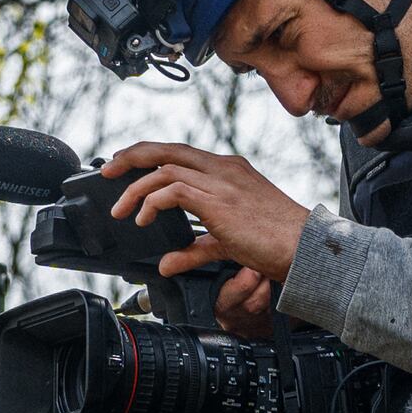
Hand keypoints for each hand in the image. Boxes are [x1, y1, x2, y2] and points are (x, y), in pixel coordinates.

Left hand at [105, 143, 306, 343]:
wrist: (304, 248)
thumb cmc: (276, 243)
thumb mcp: (226, 244)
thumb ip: (194, 250)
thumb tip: (166, 263)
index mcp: (228, 171)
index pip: (180, 153)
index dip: (149, 156)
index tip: (125, 166)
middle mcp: (223, 169)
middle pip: (167, 149)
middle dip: (131, 157)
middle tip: (107, 172)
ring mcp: (221, 181)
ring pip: (164, 169)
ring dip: (135, 188)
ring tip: (121, 209)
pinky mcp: (218, 201)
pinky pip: (173, 191)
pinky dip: (152, 203)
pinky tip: (143, 219)